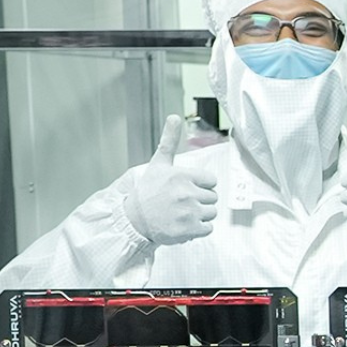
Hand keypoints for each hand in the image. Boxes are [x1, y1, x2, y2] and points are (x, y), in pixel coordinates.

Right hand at [124, 115, 218, 244]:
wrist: (133, 220)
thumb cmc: (147, 191)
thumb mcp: (158, 164)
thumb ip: (169, 141)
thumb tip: (174, 116)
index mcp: (182, 175)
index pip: (211, 181)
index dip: (200, 185)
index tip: (185, 188)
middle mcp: (186, 193)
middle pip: (212, 197)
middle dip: (200, 200)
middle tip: (180, 202)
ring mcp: (189, 212)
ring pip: (211, 213)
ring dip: (199, 215)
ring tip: (181, 213)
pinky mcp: (190, 230)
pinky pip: (208, 229)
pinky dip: (198, 229)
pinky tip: (182, 224)